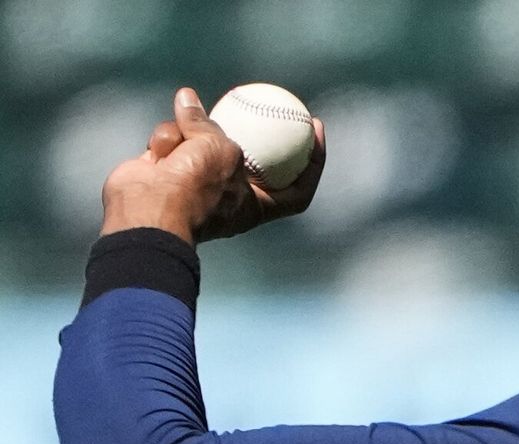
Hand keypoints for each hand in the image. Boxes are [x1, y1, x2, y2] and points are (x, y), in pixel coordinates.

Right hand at [100, 87, 326, 244]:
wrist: (145, 213)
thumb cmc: (194, 189)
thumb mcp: (218, 149)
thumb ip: (209, 125)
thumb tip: (187, 99)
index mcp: (255, 206)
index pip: (298, 188)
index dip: (314, 162)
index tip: (316, 129)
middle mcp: (228, 196)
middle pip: (248, 157)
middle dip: (249, 128)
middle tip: (264, 99)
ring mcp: (196, 184)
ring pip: (201, 139)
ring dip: (189, 133)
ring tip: (182, 139)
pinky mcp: (165, 172)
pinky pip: (171, 142)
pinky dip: (165, 142)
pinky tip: (158, 149)